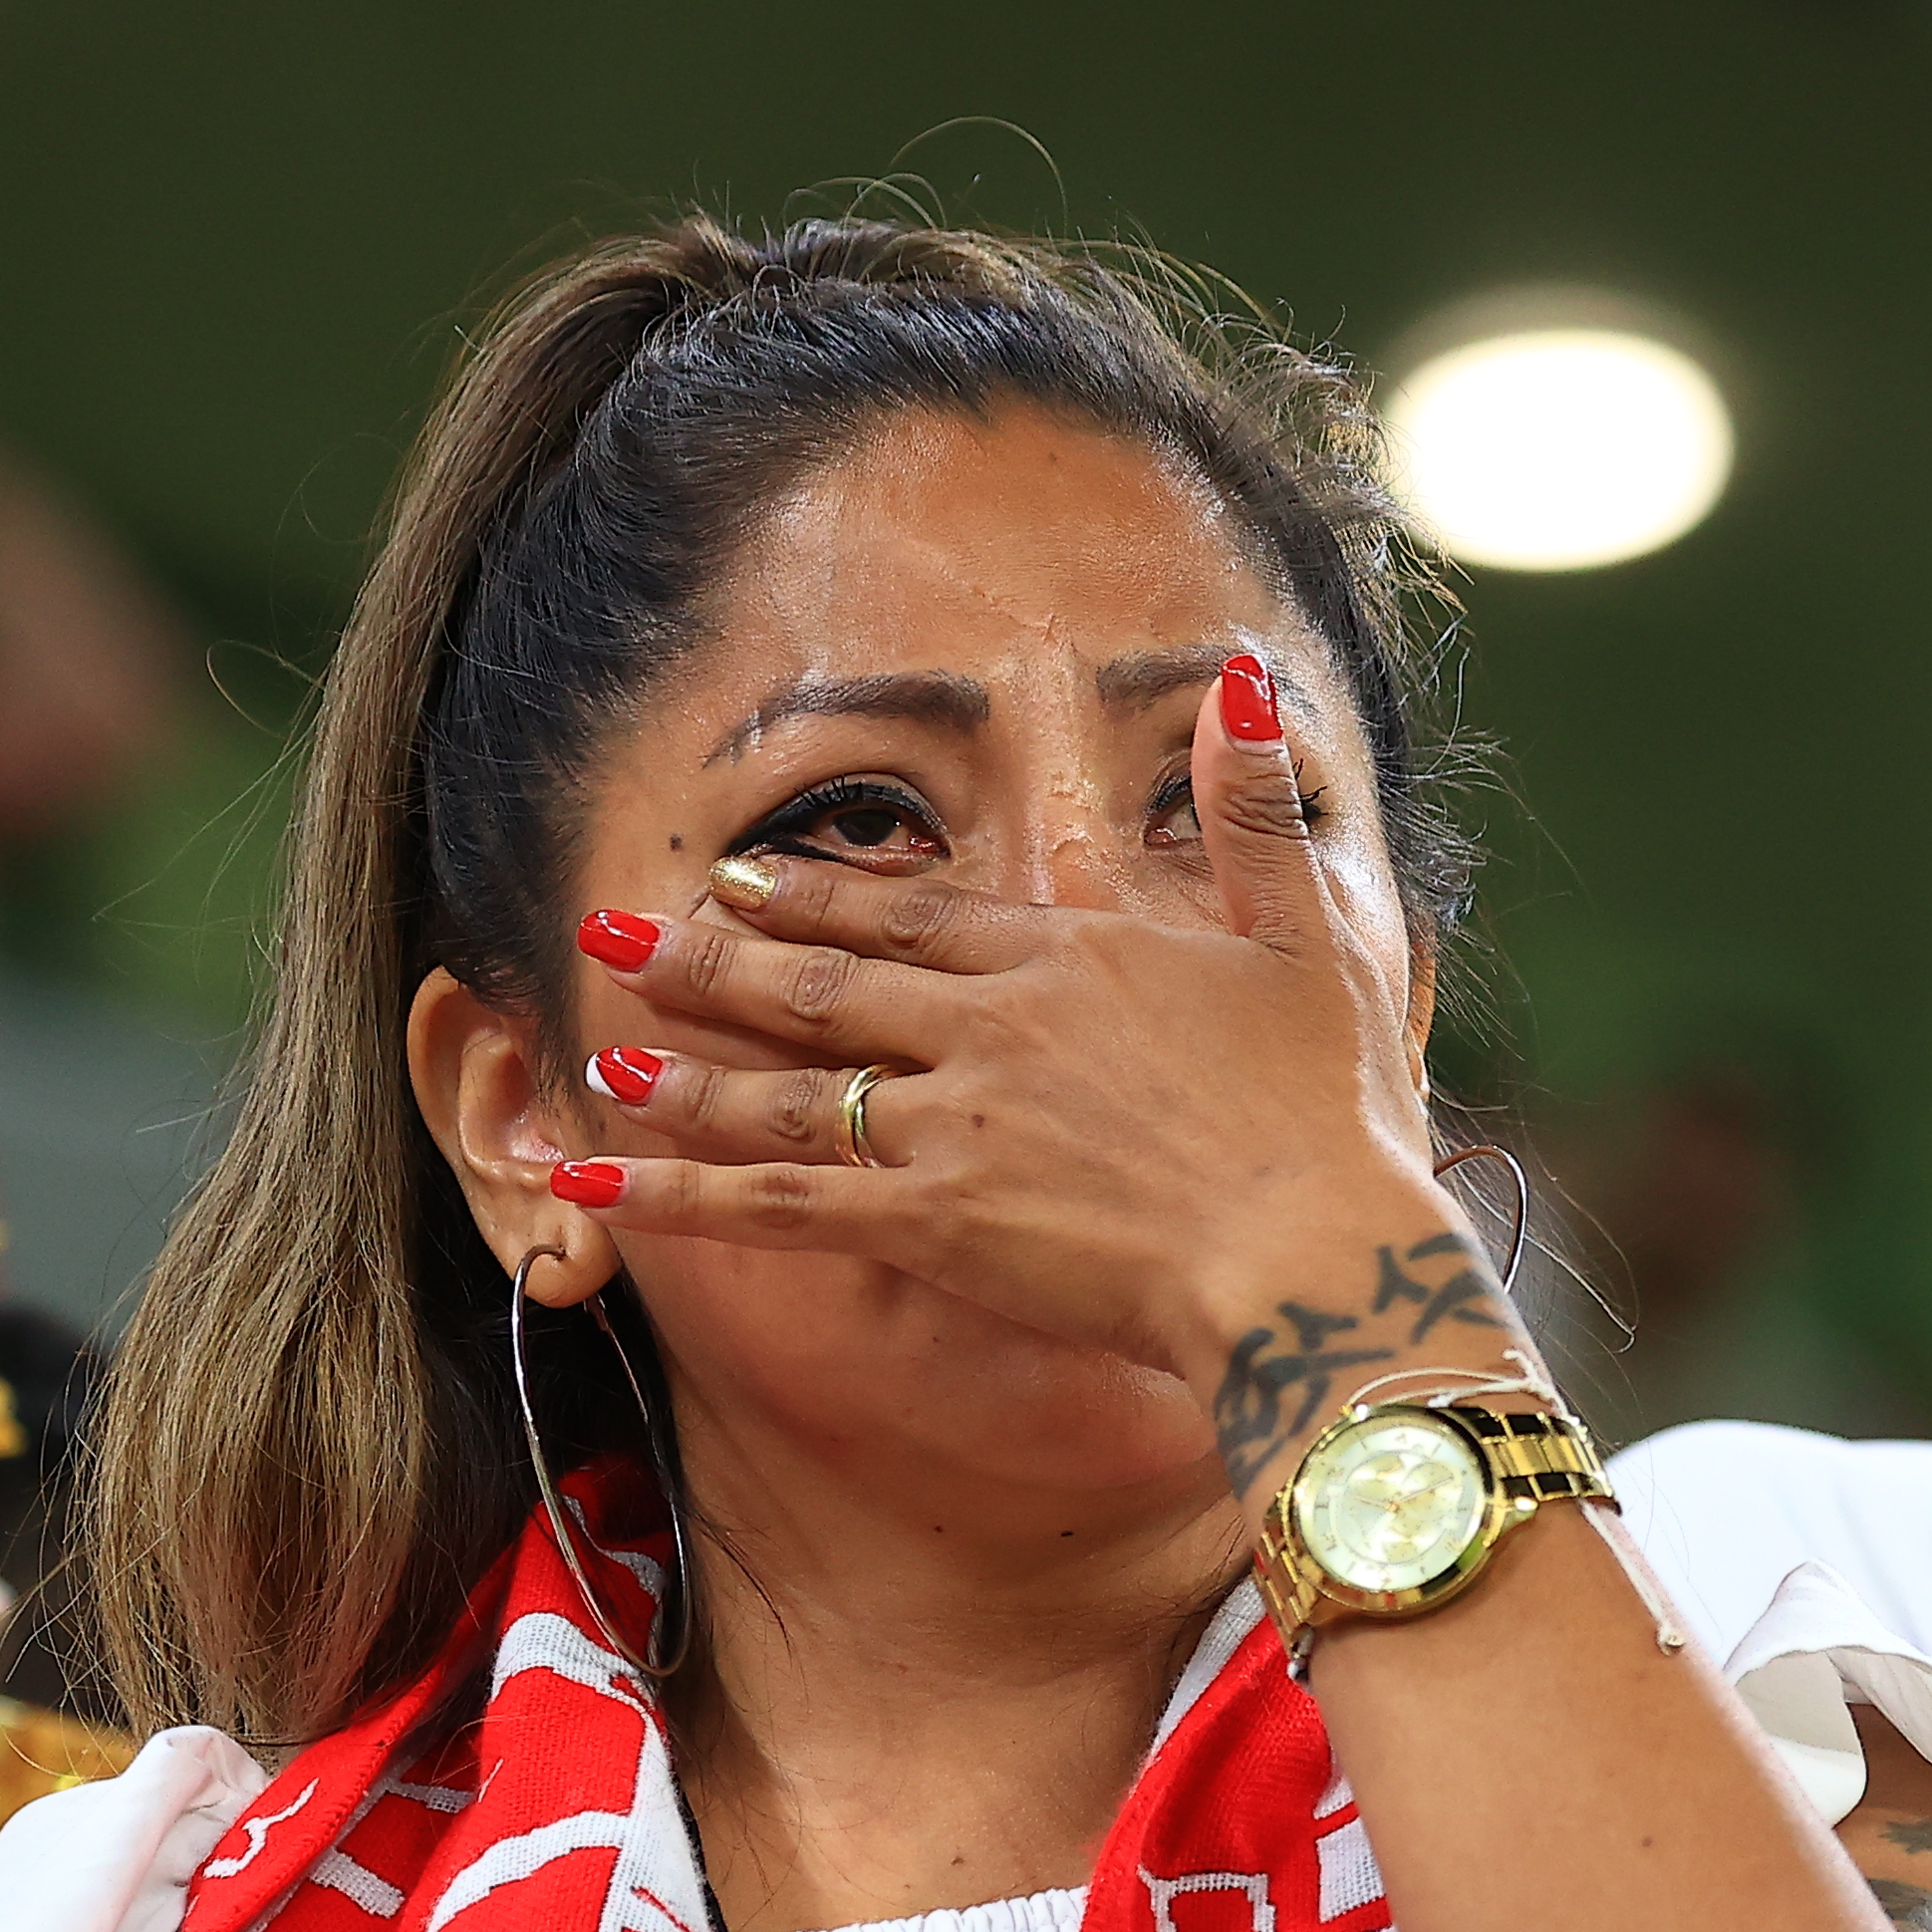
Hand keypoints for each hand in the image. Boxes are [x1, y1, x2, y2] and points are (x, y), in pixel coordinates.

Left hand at [552, 653, 1497, 1475]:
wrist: (1317, 1256)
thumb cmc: (1332, 1113)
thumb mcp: (1315, 934)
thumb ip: (1259, 809)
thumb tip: (1243, 676)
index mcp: (1071, 959)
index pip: (914, 919)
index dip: (816, 901)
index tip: (738, 880)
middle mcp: (992, 1028)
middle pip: (826, 987)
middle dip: (712, 957)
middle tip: (618, 927)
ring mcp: (955, 1126)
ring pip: (788, 1089)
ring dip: (684, 1070)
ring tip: (598, 1051)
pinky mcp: (938, 1225)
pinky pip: (783, 1209)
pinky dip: (681, 1195)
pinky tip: (600, 1187)